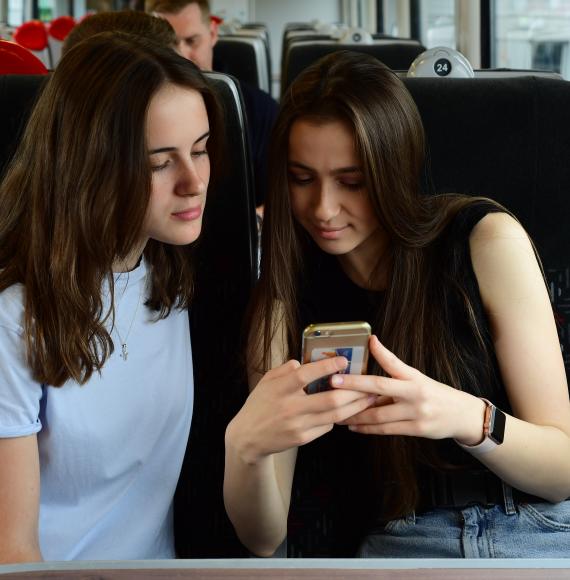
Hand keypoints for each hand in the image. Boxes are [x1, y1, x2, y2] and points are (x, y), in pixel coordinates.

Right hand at [227, 357, 376, 463]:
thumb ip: (285, 369)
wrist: (247, 438)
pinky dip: (338, 417)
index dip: (326, 367)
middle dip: (353, 391)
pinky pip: (327, 426)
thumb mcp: (266, 381)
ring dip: (355, 406)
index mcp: (280, 389)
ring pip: (334, 415)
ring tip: (368, 398)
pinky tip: (347, 410)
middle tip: (368, 384)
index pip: (305, 375)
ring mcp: (297, 425)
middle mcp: (290, 407)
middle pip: (329, 399)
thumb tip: (303, 362)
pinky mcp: (302, 439)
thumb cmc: (259, 404)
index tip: (344, 360)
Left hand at [334, 336, 485, 443]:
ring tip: (337, 412)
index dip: (380, 351)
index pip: (394, 361)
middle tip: (333, 382)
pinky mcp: (417, 429)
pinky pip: (386, 429)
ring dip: (355, 413)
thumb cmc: (434, 394)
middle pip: (379, 386)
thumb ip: (394, 373)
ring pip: (378, 413)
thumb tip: (369, 359)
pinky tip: (354, 426)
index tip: (368, 342)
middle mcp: (415, 392)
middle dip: (354, 385)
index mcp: (414, 376)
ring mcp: (416, 412)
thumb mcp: (417, 378)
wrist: (462, 415)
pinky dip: (367, 428)